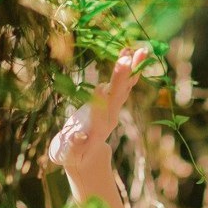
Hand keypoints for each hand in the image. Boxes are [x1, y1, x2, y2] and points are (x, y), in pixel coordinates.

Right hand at [48, 46, 148, 170]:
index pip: (99, 114)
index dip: (99, 102)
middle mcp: (109, 117)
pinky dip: (129, 69)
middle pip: (116, 97)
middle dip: (120, 79)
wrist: (86, 156)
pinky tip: (132, 52)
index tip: (101, 88)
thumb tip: (77, 136)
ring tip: (141, 51)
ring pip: (125, 88)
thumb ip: (71, 145)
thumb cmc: (70, 154)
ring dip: (132, 69)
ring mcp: (113, 109)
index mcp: (96, 130)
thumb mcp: (66, 154)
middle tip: (127, 60)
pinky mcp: (113, 103)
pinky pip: (124, 84)